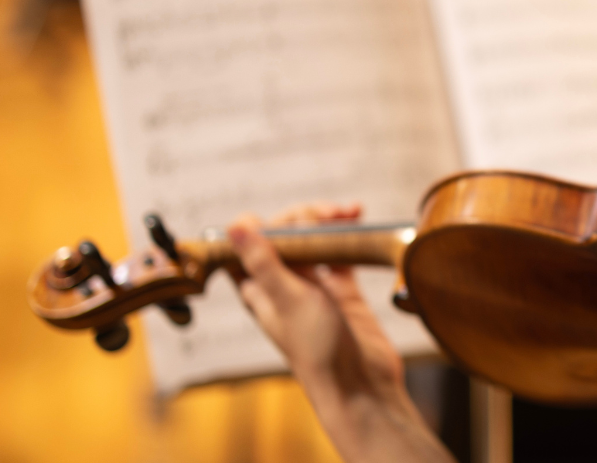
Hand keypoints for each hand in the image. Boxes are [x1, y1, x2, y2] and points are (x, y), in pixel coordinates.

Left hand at [229, 204, 454, 462]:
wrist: (361, 384)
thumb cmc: (318, 350)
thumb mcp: (288, 299)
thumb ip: (263, 262)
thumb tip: (235, 226)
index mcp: (258, 290)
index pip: (245, 246)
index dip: (259, 225)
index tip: (282, 218)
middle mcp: (283, 286)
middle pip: (284, 236)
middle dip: (304, 217)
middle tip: (329, 215)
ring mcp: (313, 287)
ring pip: (313, 241)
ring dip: (328, 222)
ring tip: (350, 212)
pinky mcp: (341, 291)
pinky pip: (340, 254)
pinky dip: (348, 237)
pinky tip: (358, 225)